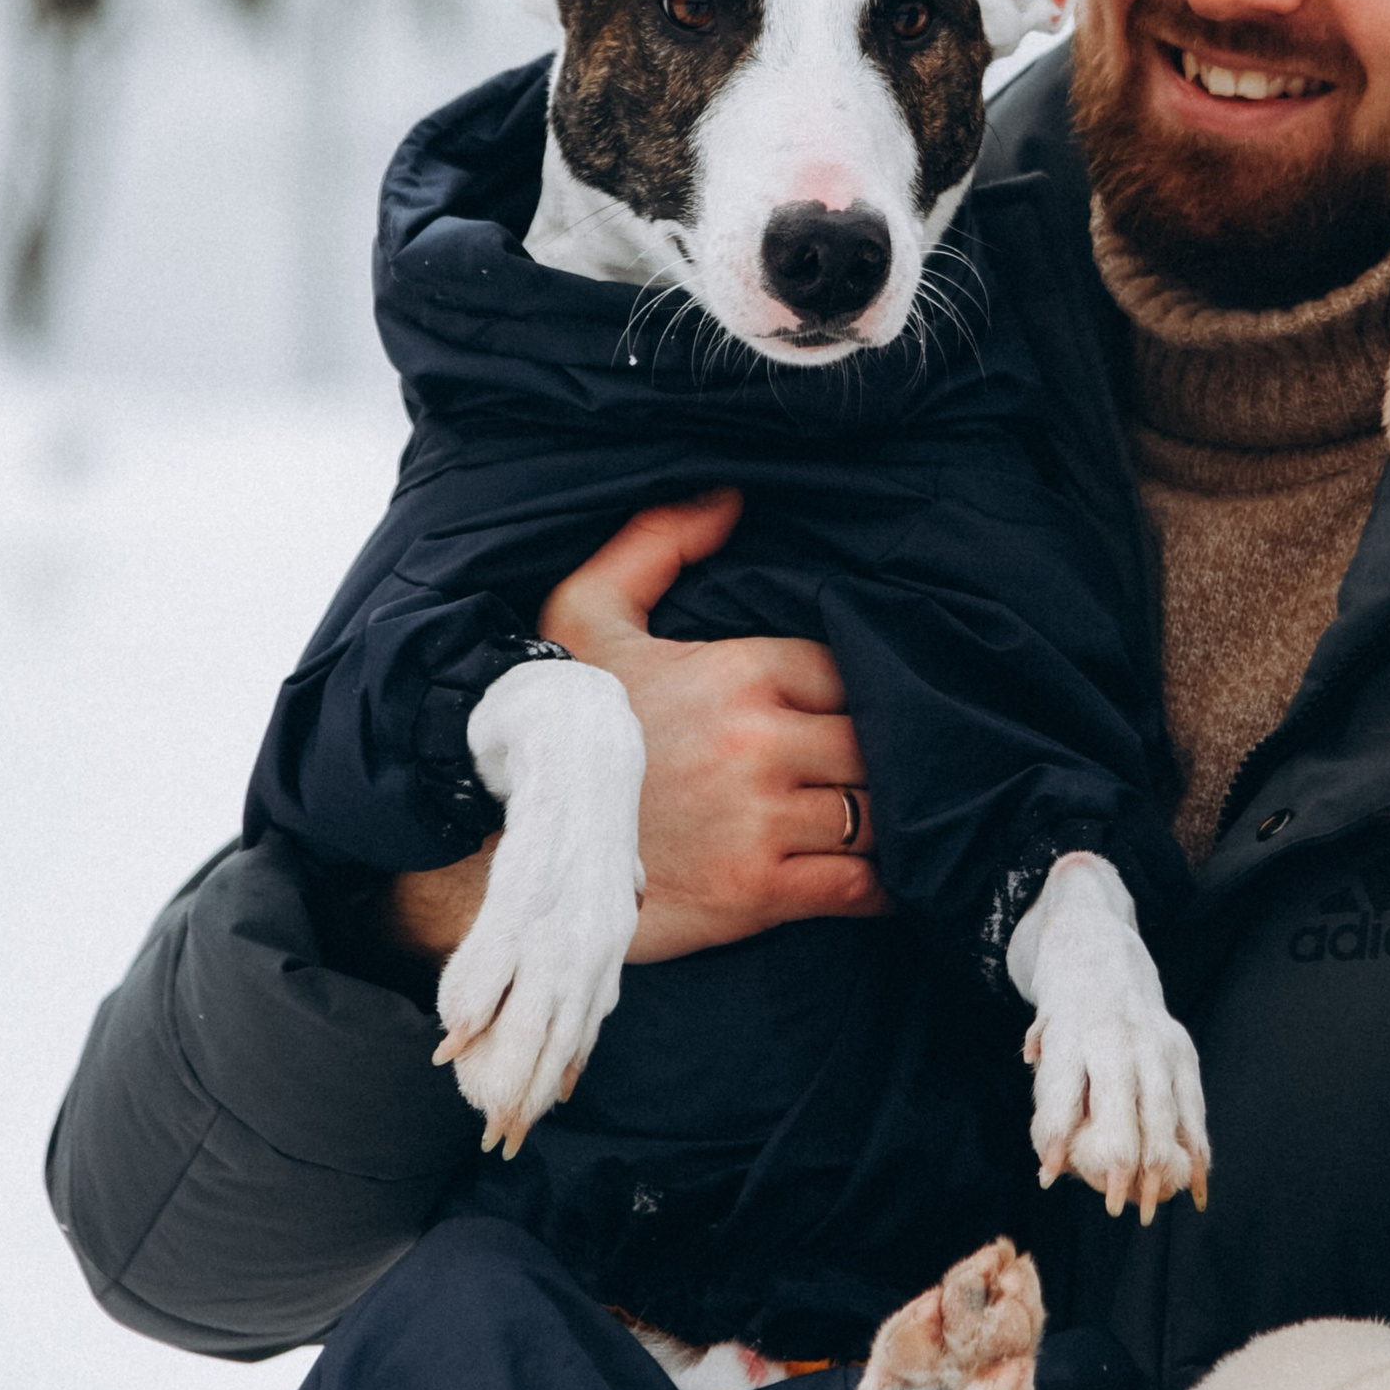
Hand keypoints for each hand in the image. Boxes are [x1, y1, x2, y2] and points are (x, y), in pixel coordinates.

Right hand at [539, 488, 889, 960]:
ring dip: (887, 818)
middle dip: (881, 754)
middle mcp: (761, 742)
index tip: (844, 710)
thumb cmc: (554, 726)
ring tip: (883, 818)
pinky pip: (859, 886)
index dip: (857, 691)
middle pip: (877, 742)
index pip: (850, 672)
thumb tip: (728, 497)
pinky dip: (880, 884)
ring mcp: (763, 820)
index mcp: (740, 670)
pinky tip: (876, 875)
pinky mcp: (759, 892)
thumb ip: (658, 542)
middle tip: (874, 767)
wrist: (502, 846)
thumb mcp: (586, 610)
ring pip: (878, 812)